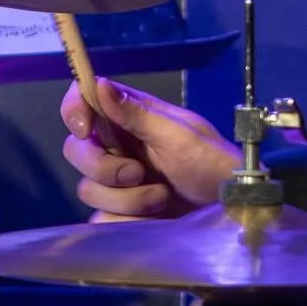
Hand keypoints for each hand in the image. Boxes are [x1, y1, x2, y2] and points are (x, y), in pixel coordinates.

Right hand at [60, 79, 238, 218]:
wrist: (231, 211)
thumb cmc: (215, 166)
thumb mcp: (180, 136)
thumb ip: (137, 114)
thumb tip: (100, 84)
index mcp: (133, 117)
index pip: (85, 100)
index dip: (75, 110)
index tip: (85, 128)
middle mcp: (121, 146)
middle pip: (77, 150)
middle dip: (104, 167)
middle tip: (138, 173)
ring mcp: (119, 182)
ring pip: (89, 189)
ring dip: (126, 199)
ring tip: (162, 198)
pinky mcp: (122, 213)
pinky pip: (101, 219)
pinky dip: (128, 220)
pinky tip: (155, 218)